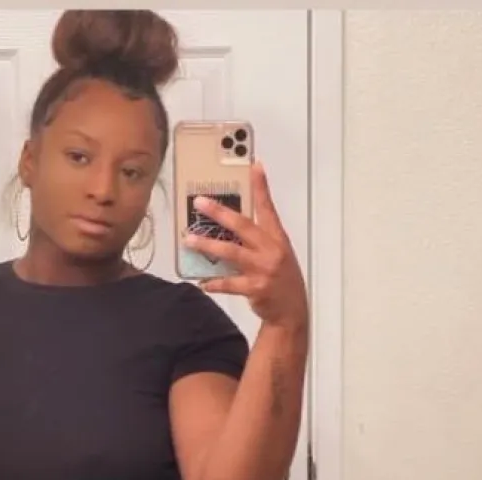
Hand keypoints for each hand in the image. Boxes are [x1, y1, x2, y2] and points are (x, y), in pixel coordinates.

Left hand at [182, 161, 307, 330]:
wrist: (291, 312)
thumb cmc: (282, 281)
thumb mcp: (278, 255)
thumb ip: (259, 240)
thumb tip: (230, 227)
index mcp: (278, 239)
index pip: (268, 208)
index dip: (261, 187)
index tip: (254, 165)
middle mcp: (271, 251)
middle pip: (243, 226)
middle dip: (220, 213)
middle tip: (200, 202)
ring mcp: (263, 270)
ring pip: (230, 252)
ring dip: (207, 246)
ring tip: (189, 240)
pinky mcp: (255, 288)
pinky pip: (228, 283)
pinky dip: (213, 282)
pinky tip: (202, 281)